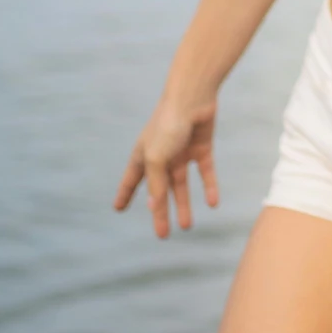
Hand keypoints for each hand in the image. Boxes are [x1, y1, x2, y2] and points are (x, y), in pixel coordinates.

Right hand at [112, 95, 219, 238]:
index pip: (131, 180)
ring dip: (184, 205)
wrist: (194, 97)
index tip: (118, 209)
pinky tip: (213, 203)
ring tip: (186, 227)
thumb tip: (156, 207)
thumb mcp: (157, 158)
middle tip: (162, 235)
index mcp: (143, 155)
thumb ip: (156, 184)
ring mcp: (181, 152)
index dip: (125, 195)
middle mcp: (161, 155)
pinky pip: (205, 172)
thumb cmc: (168, 125)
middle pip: (159, 190)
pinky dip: (209, 187)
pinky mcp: (201, 147)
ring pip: (182, 185)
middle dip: (160, 212)